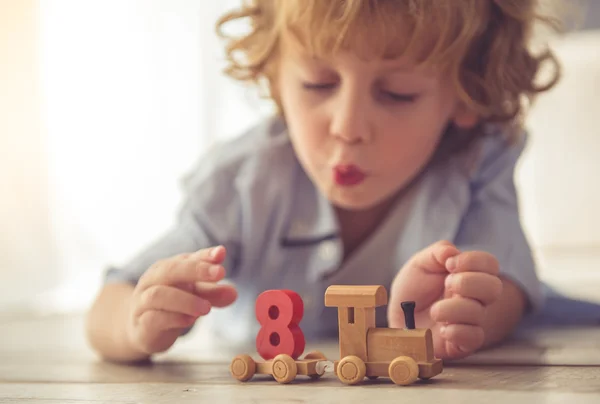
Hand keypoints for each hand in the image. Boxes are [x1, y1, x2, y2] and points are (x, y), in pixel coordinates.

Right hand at [126, 245, 236, 354]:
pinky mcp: (141, 323)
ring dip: (185, 300)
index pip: (187, 258)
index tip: (221, 254)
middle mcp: (153, 280)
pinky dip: (173, 318)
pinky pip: (153, 318)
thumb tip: (234, 293)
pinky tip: (189, 320)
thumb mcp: (194, 296)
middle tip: (220, 273)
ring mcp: (143, 301)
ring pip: (159, 295)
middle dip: (196, 269)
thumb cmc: (171, 305)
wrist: (141, 328)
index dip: (204, 256)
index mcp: (168, 268)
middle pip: (170, 269)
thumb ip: (212, 294)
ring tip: (206, 308)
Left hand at [388, 240, 502, 359]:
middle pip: (493, 288)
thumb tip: (452, 251)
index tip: (449, 264)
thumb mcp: (420, 264)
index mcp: (468, 275)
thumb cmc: (413, 290)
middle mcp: (474, 298)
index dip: (473, 261)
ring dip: (453, 308)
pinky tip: (442, 329)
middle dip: (468, 283)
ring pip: (478, 313)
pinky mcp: (463, 342)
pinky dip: (456, 331)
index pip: (490, 264)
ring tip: (434, 311)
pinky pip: (474, 337)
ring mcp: (470, 321)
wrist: (398, 317)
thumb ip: (437, 252)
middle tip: (446, 285)